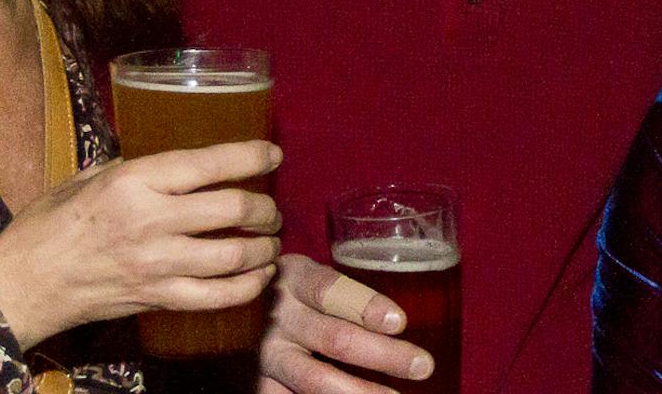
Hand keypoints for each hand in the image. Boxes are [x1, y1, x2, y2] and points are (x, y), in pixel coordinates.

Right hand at [0, 139, 282, 347]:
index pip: (208, 164)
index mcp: (133, 182)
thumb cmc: (49, 225)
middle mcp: (150, 222)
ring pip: (233, 256)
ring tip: (269, 242)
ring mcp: (156, 265)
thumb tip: (175, 159)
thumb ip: (134, 167)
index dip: (251, 157)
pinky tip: (258, 277)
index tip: (272, 155)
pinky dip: (247, 287)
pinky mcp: (157, 300)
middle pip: (232, 210)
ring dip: (263, 249)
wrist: (23, 284)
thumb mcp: (88, 177)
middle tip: (270, 209)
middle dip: (264, 208)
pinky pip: (217, 297)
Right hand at [256, 255, 433, 393]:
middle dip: (384, 355)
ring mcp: (267, 355)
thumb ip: (346, 296)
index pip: (331, 290)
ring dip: (362, 392)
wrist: (238, 314)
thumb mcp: (311, 279)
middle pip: (335, 338)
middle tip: (423, 365)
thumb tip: (403, 324)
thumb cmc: (294, 295)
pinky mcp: (259, 384)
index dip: (366, 306)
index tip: (400, 322)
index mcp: (295, 279)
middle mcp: (279, 318)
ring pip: (316, 380)